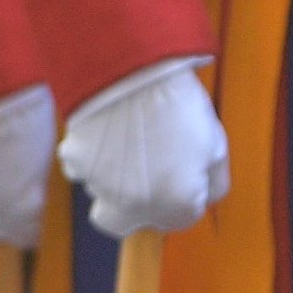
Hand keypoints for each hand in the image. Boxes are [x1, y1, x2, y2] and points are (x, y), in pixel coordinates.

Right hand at [56, 58, 226, 236]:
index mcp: (177, 204)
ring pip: (105, 195)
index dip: (181, 193)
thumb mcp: (216, 144)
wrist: (136, 70)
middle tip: (146, 171)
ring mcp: (102, 188)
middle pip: (130, 222)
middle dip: (137, 206)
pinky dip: (91, 155)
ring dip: (115, 177)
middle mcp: (137, 207)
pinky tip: (106, 128)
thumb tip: (204, 197)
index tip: (181, 169)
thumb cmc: (180, 104)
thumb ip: (213, 182)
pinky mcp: (76, 164)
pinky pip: (81, 168)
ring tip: (130, 135)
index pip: (180, 220)